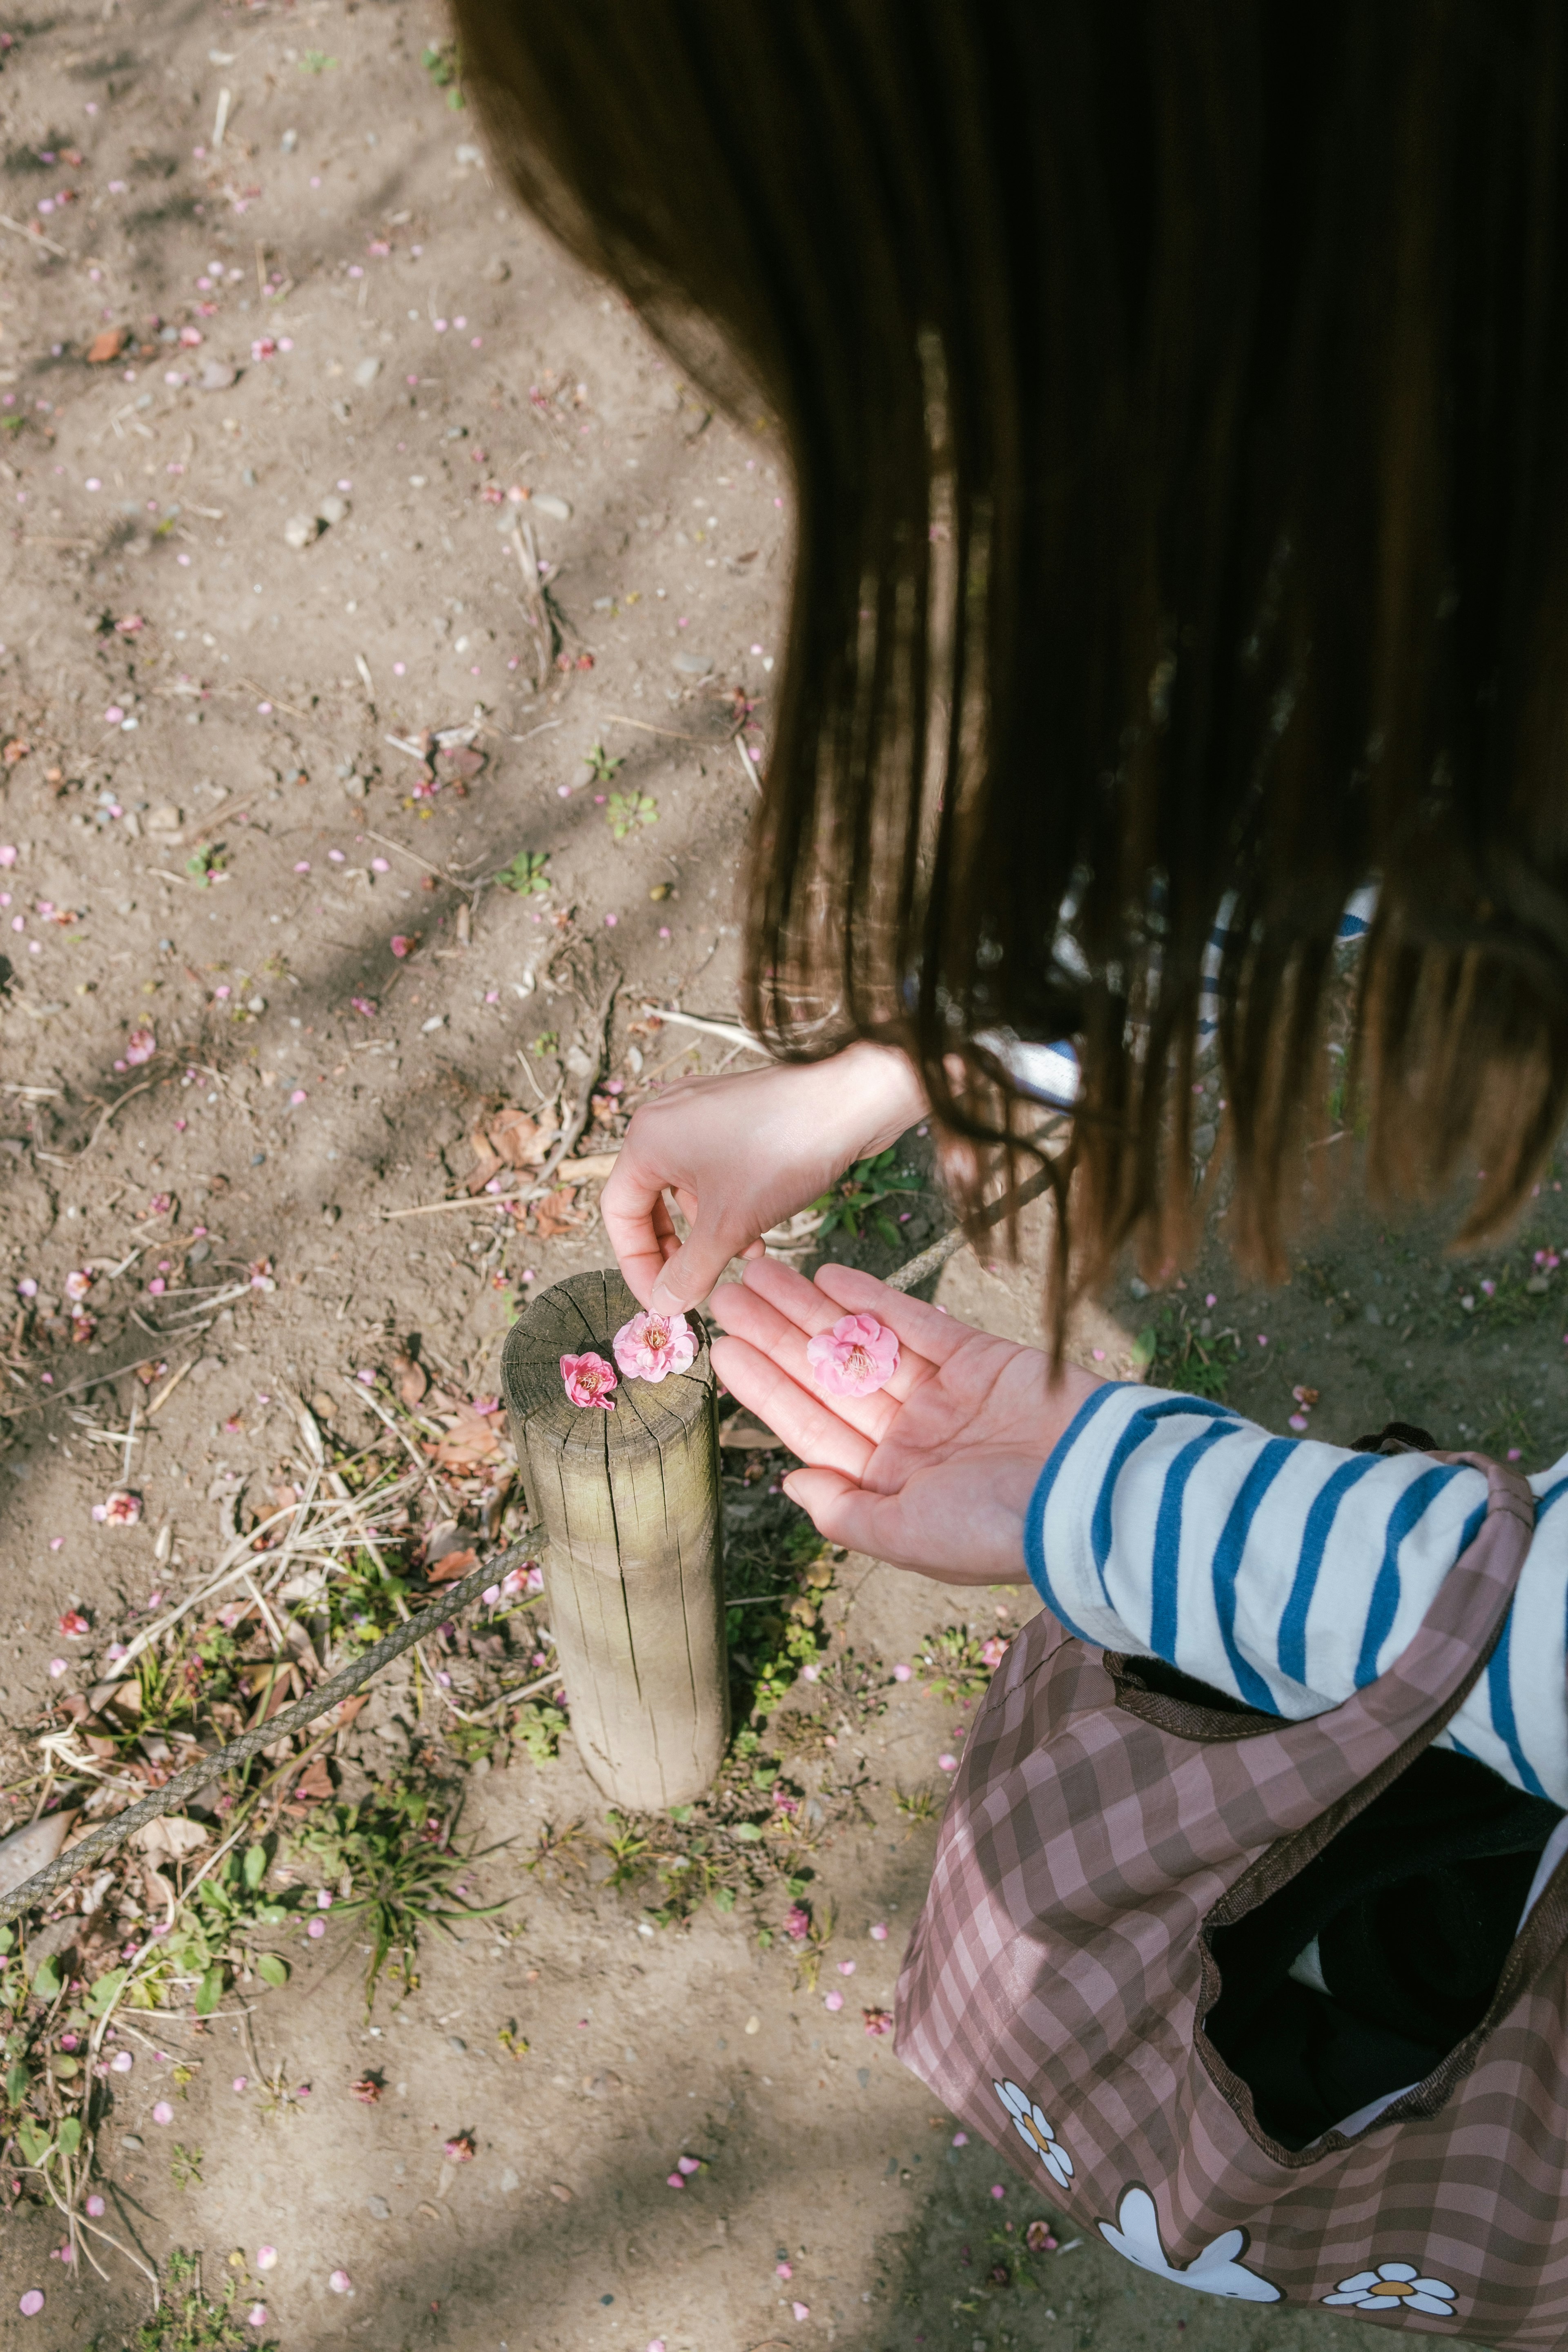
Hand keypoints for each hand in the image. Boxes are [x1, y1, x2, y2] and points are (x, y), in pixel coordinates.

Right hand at [601, 1041, 925, 1313]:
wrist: (850, 1099)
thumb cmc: (780, 1152)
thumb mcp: (728, 1225)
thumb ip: (689, 1271)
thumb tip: (663, 1304)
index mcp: (647, 1139)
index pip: (619, 1214)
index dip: (637, 1265)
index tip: (662, 1301)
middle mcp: (667, 1120)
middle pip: (650, 1201)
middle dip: (676, 1250)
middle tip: (695, 1285)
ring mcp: (703, 1114)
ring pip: (689, 1189)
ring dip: (710, 1232)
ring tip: (745, 1255)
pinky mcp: (738, 1117)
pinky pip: (718, 1172)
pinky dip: (731, 1205)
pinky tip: (761, 1229)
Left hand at [708, 1259, 1102, 1584]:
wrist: (1093, 1491)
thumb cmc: (997, 1528)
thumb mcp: (906, 1538)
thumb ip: (845, 1512)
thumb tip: (792, 1485)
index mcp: (892, 1483)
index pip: (813, 1426)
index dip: (765, 1388)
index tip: (723, 1351)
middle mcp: (913, 1437)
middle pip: (829, 1376)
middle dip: (777, 1334)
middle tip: (725, 1293)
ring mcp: (947, 1395)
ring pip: (864, 1343)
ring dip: (812, 1308)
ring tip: (760, 1272)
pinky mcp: (982, 1359)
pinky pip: (917, 1324)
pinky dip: (874, 1298)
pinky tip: (829, 1275)